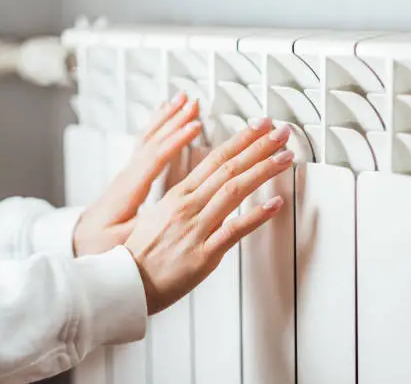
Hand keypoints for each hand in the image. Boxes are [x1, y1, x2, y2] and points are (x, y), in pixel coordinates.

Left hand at [73, 92, 200, 256]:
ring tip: (182, 99)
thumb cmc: (99, 245)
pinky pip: (147, 143)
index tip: (195, 127)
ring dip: (167, 117)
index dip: (176, 140)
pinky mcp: (132, 176)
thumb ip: (146, 227)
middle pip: (152, 139)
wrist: (77, 243)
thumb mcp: (122, 242)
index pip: (155, 157)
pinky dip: (158, 125)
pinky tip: (164, 115)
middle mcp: (127, 175)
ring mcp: (128, 173)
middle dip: (174, 119)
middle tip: (193, 103)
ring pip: (149, 137)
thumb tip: (170, 213)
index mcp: (129, 190)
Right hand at [124, 118, 293, 314]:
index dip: (241, 140)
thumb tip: (209, 187)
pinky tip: (276, 204)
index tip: (260, 126)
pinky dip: (256, 215)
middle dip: (258, 147)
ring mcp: (196, 228)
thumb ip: (187, 199)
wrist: (125, 285)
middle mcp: (188, 206)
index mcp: (179, 195)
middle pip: (229, 168)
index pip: (215, 158)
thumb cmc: (144, 252)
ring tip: (285, 158)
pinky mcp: (203, 254)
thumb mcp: (160, 214)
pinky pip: (233, 230)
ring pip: (234, 191)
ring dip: (263, 171)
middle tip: (281, 132)